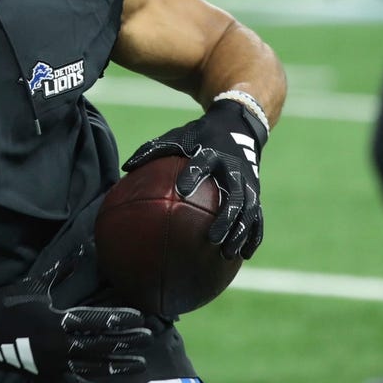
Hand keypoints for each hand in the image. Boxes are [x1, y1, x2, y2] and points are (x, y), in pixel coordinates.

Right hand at [0, 254, 151, 382]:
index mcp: (60, 320)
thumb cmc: (9, 304)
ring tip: (139, 363)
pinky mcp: (48, 376)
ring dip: (118, 364)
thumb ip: (62, 270)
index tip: (140, 319)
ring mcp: (56, 363)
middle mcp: (62, 344)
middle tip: (149, 338)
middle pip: (103, 344)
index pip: (99, 321)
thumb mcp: (36, 284)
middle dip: (127, 341)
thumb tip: (83, 250)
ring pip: (95, 366)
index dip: (121, 320)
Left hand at [123, 99, 265, 259]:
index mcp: (212, 153)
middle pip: (233, 196)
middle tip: (211, 239)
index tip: (181, 190)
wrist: (238, 126)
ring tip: (228, 254)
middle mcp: (233, 169)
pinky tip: (244, 255)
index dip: (193, 175)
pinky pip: (257, 217)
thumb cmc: (200, 136)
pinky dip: (253, 235)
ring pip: (248, 211)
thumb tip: (125, 168)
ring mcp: (248, 183)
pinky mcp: (256, 192)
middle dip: (225, 218)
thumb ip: (153, 151)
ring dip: (241, 232)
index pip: (202, 164)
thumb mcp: (178, 137)